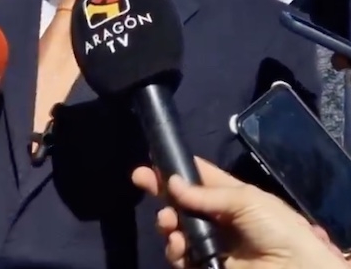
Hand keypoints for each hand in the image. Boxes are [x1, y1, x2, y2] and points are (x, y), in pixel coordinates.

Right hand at [132, 157, 345, 268]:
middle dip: (160, 191)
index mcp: (229, 195)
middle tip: (140, 180)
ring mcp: (210, 243)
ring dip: (167, 223)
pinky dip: (175, 250)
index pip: (197, 177)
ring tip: (169, 224)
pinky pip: (181, 256)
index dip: (175, 168)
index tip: (151, 160)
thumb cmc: (277, 228)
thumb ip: (206, 194)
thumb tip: (171, 183)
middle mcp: (216, 217)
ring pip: (175, 229)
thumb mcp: (246, 200)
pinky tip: (178, 245)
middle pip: (179, 202)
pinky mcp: (207, 265)